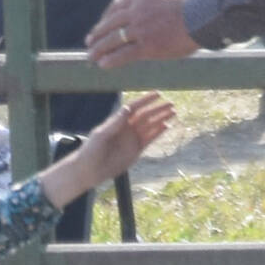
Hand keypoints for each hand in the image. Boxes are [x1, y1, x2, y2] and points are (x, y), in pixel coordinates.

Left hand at [40, 94, 174, 212]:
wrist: (90, 170)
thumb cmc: (91, 150)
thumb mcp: (101, 135)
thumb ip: (115, 123)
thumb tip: (127, 109)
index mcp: (118, 121)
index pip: (134, 107)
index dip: (146, 100)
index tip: (157, 94)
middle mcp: (127, 128)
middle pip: (145, 116)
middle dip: (158, 109)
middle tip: (171, 104)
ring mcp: (132, 139)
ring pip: (150, 126)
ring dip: (161, 119)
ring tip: (173, 113)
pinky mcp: (137, 150)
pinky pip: (150, 139)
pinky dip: (158, 133)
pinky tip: (167, 126)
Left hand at [86, 0, 197, 70]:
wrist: (202, 15)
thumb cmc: (194, 4)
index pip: (117, 6)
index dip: (106, 17)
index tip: (102, 24)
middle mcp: (137, 11)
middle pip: (110, 23)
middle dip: (98, 33)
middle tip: (89, 41)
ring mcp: (140, 29)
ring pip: (113, 39)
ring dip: (99, 49)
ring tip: (91, 56)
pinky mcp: (147, 46)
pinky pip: (124, 54)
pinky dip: (111, 60)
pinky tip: (103, 65)